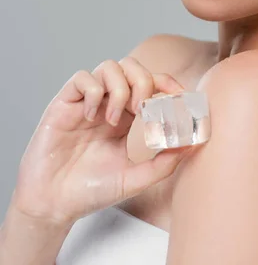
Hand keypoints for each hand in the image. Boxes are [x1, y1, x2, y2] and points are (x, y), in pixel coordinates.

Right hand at [11, 56, 192, 227]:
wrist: (54, 204)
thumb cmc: (92, 190)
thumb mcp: (134, 179)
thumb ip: (162, 163)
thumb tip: (191, 145)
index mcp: (128, 117)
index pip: (151, 83)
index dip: (166, 82)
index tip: (179, 96)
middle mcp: (109, 103)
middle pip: (132, 67)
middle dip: (143, 81)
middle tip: (142, 110)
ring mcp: (87, 101)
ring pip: (109, 66)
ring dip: (118, 89)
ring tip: (113, 120)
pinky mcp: (64, 103)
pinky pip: (82, 78)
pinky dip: (92, 92)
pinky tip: (91, 116)